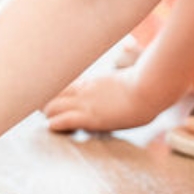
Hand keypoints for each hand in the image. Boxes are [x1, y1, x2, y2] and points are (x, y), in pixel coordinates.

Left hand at [42, 65, 166, 133]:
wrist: (151, 88)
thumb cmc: (146, 84)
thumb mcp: (125, 80)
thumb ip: (114, 83)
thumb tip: (126, 66)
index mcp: (91, 83)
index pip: (62, 86)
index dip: (53, 93)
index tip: (49, 98)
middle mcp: (84, 92)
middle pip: (51, 94)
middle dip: (44, 102)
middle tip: (42, 110)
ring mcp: (85, 105)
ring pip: (52, 107)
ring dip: (48, 114)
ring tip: (47, 119)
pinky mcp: (89, 118)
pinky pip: (63, 120)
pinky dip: (55, 124)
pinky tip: (53, 127)